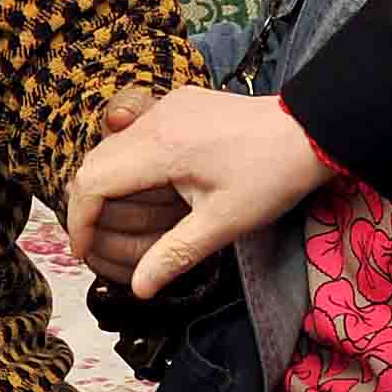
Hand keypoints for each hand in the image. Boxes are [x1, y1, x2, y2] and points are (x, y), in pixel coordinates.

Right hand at [67, 87, 326, 299]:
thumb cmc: (271, 177)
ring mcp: (167, 106)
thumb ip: (174, 255)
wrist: (312, 130)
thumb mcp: (223, 224)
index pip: (92, 181)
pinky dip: (131, 162)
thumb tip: (139, 288)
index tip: (83, 251)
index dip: (79, 220)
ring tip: (120, 219)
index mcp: (159, 148)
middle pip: (95, 160)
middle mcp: (154, 120)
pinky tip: (150, 187)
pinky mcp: (181, 103)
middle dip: (87, 203)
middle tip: (94, 240)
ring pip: (115, 145)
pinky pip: (138, 133)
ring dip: (110, 182)